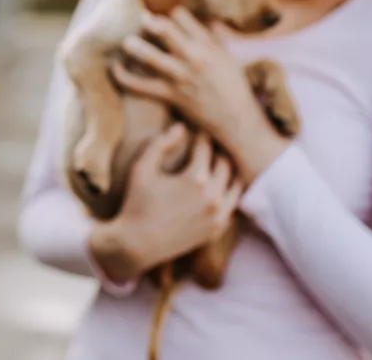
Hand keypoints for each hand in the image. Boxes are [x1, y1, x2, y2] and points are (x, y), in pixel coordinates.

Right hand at [88, 125, 241, 280]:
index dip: (201, 135)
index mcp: (195, 179)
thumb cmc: (136, 203)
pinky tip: (217, 185)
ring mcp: (218, 215)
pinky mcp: (217, 229)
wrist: (137, 244)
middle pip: (225, 163)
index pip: (206, 147)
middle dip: (217, 151)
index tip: (197, 129)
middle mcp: (212, 196)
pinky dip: (227, 192)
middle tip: (209, 144)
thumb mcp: (142, 169)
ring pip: (235, 184)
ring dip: (227, 171)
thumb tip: (180, 127)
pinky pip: (231, 204)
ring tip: (216, 162)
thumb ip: (160, 144)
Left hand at [110, 8, 287, 177]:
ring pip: (150, 57)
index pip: (181, 16)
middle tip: (140, 20)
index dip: (167, 12)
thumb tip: (201, 19)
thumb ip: (212, 36)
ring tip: (127, 42)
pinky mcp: (170, 95)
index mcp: (207, 44)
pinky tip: (115, 67)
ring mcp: (180, 77)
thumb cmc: (232, 85)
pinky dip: (123, 77)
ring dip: (134, 46)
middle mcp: (193, 57)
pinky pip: (140, 86)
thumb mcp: (227, 55)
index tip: (160, 14)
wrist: (236, 118)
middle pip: (165, 30)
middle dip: (148, 21)